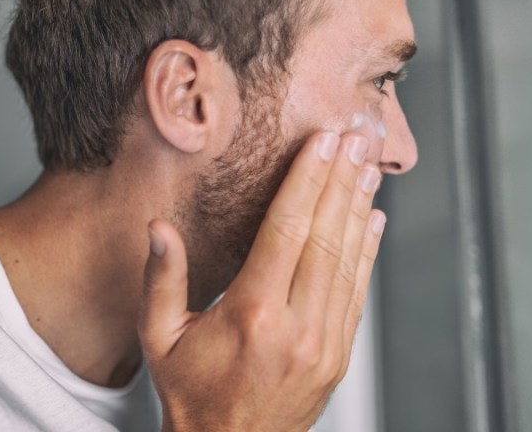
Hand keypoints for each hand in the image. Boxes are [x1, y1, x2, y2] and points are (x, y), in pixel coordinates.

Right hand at [138, 132, 385, 431]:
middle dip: (341, 180)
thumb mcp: (160, 337)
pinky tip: (372, 220)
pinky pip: (357, 291)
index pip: (286, 230)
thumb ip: (161, 280)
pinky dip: (368, 251)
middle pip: (325, 237)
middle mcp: (296, 327)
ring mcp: (324, 343)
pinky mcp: (338, 354)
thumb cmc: (192, 394)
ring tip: (368, 166)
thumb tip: (158, 228)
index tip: (322, 143)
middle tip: (357, 138)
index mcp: (252, 315)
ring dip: (359, 207)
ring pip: (348, 260)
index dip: (307, 180)